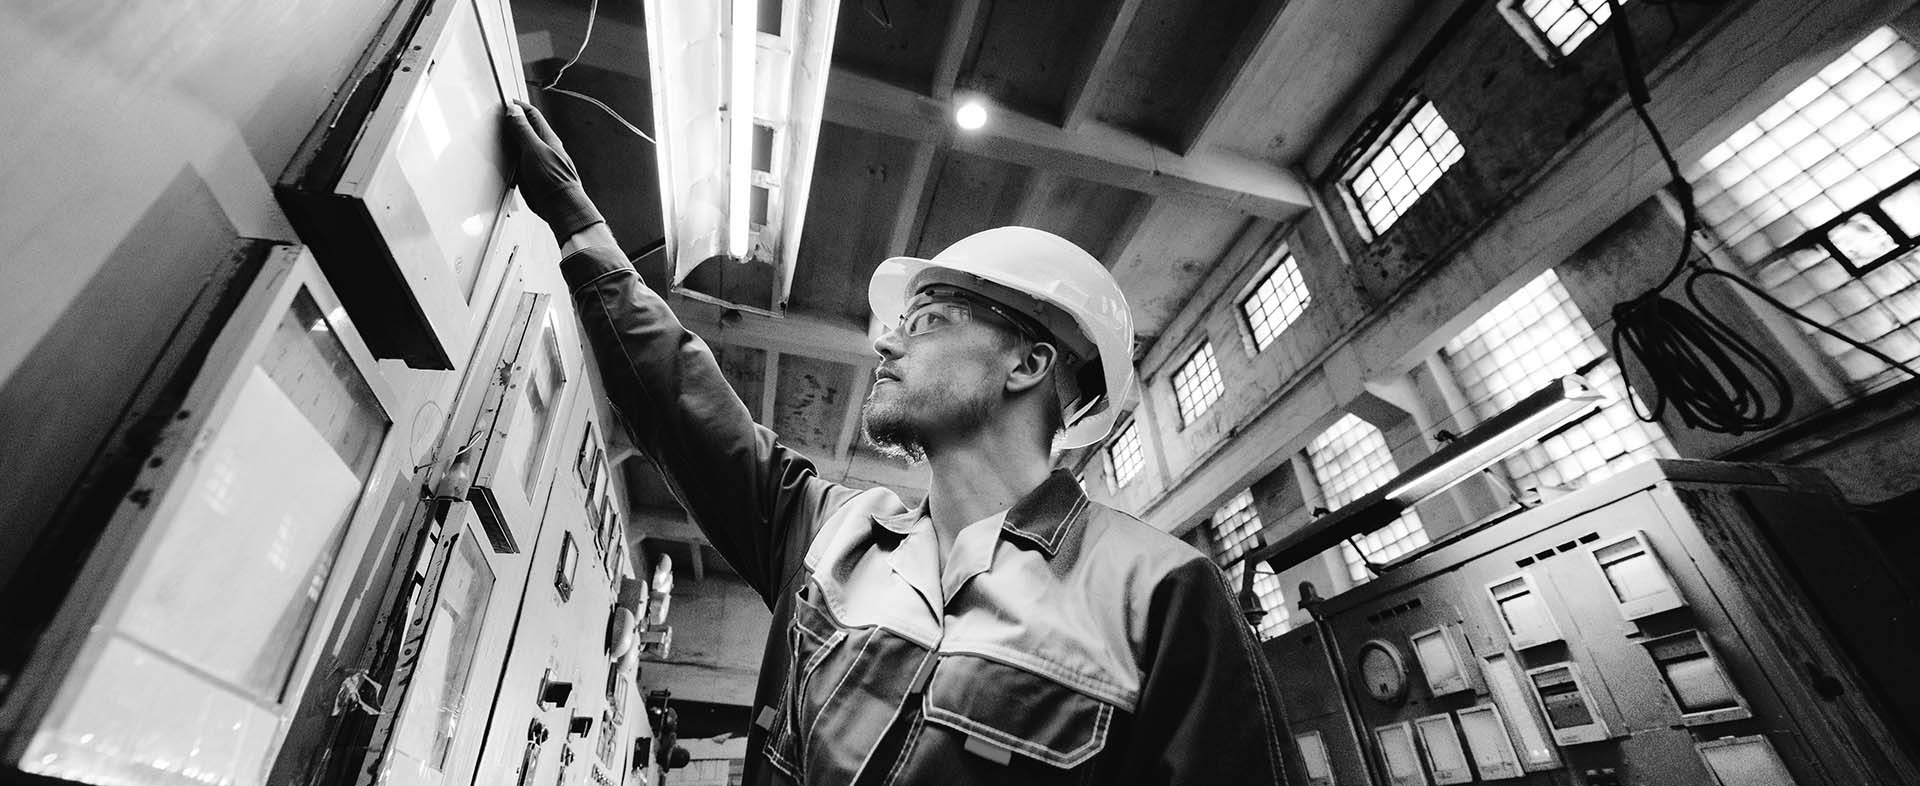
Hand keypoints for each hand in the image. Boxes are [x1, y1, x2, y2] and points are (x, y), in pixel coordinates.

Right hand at [505, 99, 605, 241]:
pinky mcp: (531, 175)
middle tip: (495, 118)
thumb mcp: (534, 150)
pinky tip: (502, 159)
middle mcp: (542, 147)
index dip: (517, 106)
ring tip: (496, 136)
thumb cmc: (554, 181)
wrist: (559, 207)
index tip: (503, 102)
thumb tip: (514, 111)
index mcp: (547, 137)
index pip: (531, 114)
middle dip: (510, 122)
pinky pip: (517, 162)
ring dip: (508, 141)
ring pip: (519, 146)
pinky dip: (508, 158)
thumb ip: (523, 131)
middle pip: (524, 128)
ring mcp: (537, 161)